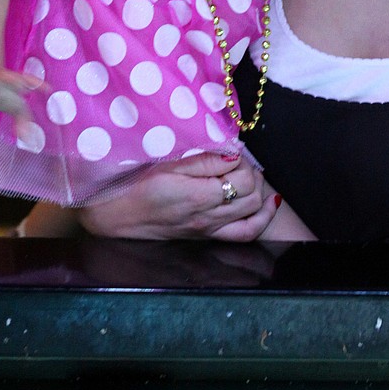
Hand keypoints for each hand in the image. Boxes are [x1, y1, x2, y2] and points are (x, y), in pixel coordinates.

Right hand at [78, 151, 277, 240]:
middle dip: (252, 176)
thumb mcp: (168, 163)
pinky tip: (269, 204)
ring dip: (260, 194)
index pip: (243, 179)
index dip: (242, 162)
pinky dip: (262, 219)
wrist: (118, 215)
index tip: (229, 152)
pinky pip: (245, 234)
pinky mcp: (208, 236)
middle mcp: (209, 217)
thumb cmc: (138, 184)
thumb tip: (233, 153)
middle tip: (235, 164)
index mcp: (200, 196)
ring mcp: (210, 230)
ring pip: (254, 216)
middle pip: (253, 197)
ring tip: (251, 179)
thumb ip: (204, 159)